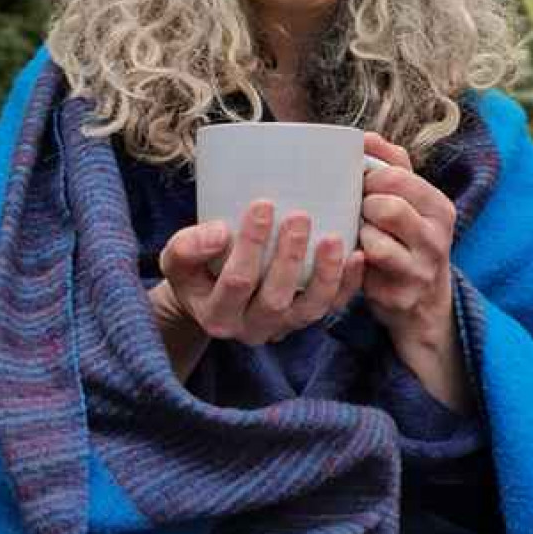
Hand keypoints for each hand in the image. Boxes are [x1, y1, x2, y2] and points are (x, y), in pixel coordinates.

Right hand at [151, 199, 363, 379]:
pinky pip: (332, 308)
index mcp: (217, 315)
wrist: (212, 296)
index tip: (263, 205)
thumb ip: (186, 248)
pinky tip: (356, 256)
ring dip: (326, 275)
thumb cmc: (196, 270)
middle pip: (275, 300)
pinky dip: (347, 284)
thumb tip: (219, 232)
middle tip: (300, 217)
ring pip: (310, 310)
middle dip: (290, 258)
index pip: (236, 282)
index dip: (250, 245)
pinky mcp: (306, 320)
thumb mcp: (176, 260)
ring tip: (334, 239)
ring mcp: (283, 328)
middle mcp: (251, 329)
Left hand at [359, 132, 471, 414]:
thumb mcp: (411, 201)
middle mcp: (437, 237)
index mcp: (439, 206)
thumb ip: (391, 164)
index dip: (368, 179)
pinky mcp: (401, 295)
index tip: (361, 188)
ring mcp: (421, 269)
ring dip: (358, 237)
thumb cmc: (408, 241)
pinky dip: (353, 265)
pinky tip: (357, 264)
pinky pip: (363, 272)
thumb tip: (364, 135)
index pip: (397, 175)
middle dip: (363, 208)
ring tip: (359, 238)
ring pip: (375, 241)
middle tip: (358, 214)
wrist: (424, 304)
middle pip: (387, 206)